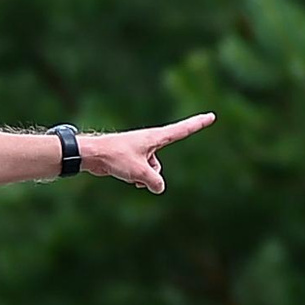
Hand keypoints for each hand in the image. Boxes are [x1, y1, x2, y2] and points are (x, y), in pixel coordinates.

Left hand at [82, 112, 215, 192]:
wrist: (92, 155)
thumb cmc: (116, 157)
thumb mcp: (139, 172)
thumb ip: (154, 181)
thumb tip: (159, 188)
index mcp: (155, 137)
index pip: (182, 130)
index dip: (197, 124)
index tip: (211, 116)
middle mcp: (150, 142)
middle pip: (159, 165)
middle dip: (151, 175)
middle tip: (134, 171)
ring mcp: (141, 151)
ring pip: (151, 172)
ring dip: (142, 178)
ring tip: (127, 173)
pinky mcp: (132, 159)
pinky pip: (141, 173)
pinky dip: (136, 178)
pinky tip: (126, 178)